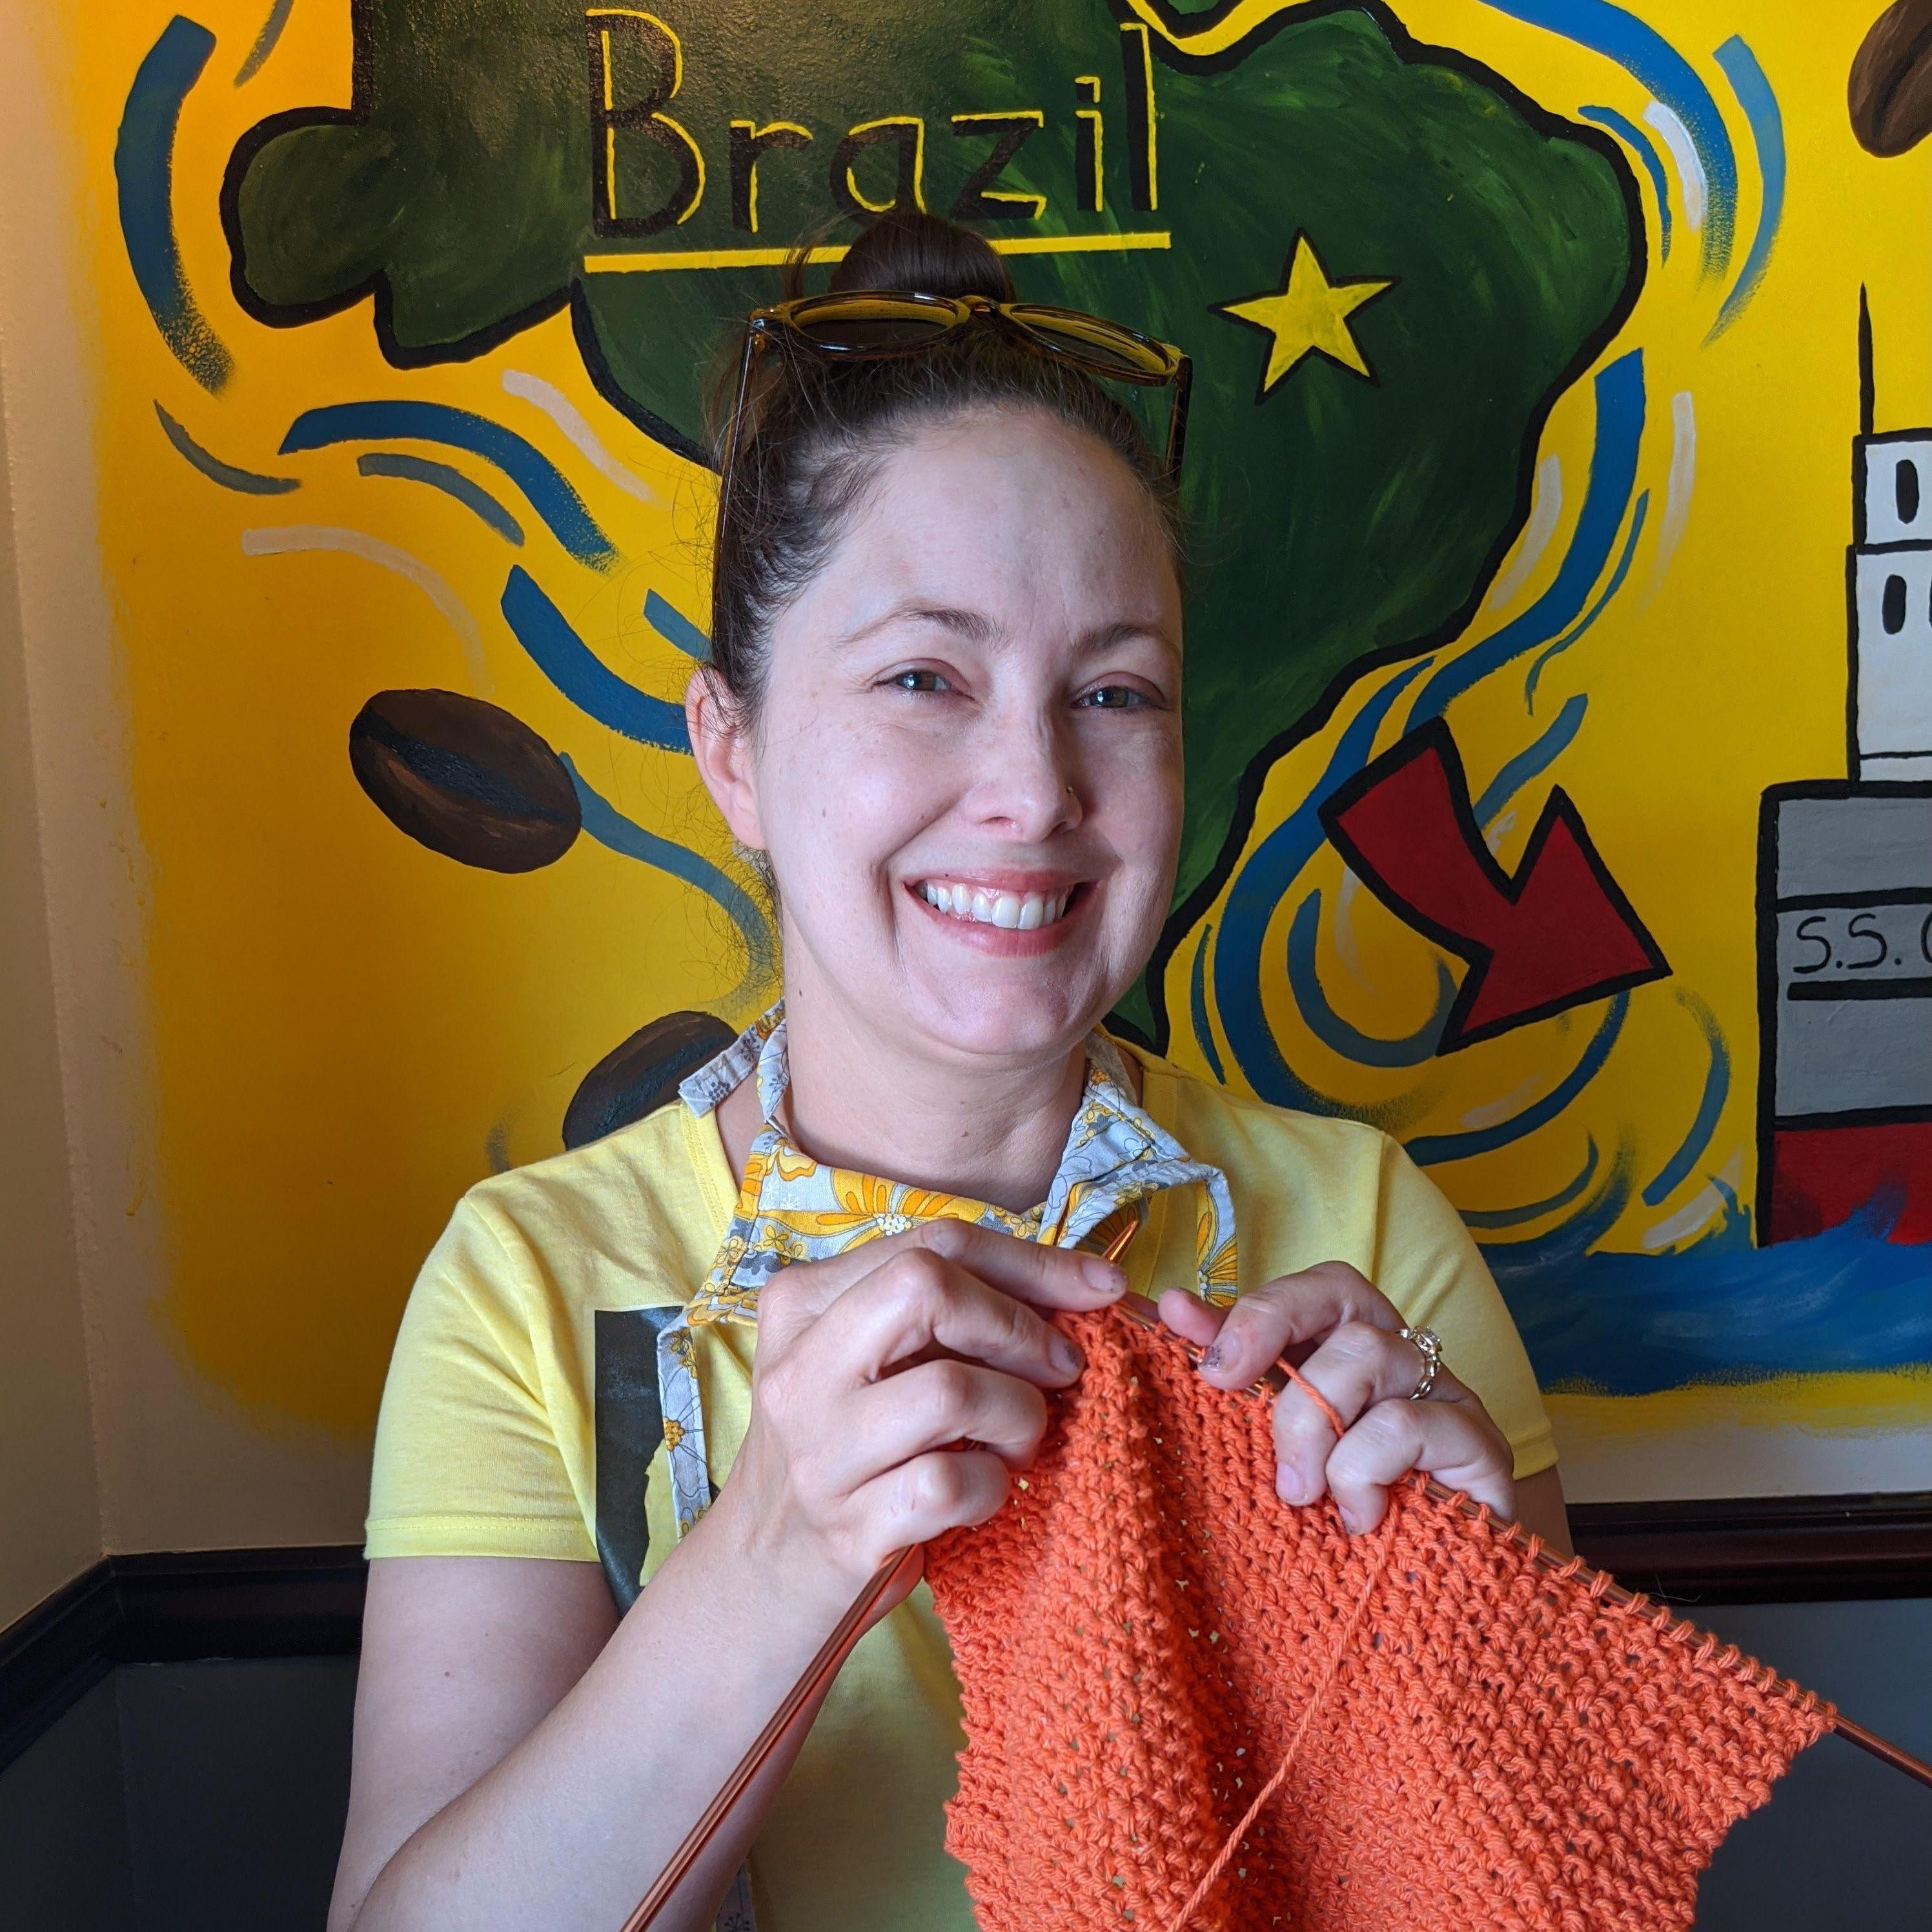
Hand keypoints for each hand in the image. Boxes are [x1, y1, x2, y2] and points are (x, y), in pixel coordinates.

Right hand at [712, 1221, 1126, 1603]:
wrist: (767, 1570)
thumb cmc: (853, 1447)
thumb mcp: (874, 1361)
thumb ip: (947, 1313)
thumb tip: (1087, 1287)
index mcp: (805, 1303)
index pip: (934, 1242)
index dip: (1034, 1260)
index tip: (1100, 1286)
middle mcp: (801, 1366)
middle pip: (928, 1286)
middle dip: (1018, 1323)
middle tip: (1059, 1368)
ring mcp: (819, 1449)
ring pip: (950, 1389)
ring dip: (1018, 1413)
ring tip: (1019, 1440)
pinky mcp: (847, 1526)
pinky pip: (952, 1484)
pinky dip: (994, 1488)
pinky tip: (988, 1493)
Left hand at [1157, 1262, 1512, 1534]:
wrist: (1428, 1617)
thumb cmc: (1339, 1527)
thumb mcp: (1275, 1449)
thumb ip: (1235, 1377)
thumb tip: (1172, 1306)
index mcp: (1351, 1353)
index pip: (1313, 1289)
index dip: (1254, 1307)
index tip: (1198, 1349)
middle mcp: (1403, 1361)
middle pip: (1342, 1294)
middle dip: (1270, 1332)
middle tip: (1226, 1388)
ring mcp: (1448, 1398)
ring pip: (1367, 1353)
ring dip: (1311, 1426)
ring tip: (1300, 1493)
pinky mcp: (1482, 1447)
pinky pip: (1403, 1424)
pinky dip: (1360, 1472)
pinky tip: (1356, 1519)